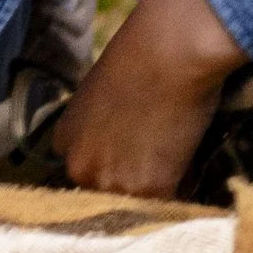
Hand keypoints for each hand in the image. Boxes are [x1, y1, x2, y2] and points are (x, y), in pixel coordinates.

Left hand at [53, 0, 243, 197]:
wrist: (169, 48)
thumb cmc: (140, 55)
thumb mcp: (100, 92)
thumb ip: (100, 128)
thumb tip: (122, 146)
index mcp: (64, 141)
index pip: (87, 174)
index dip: (115, 167)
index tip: (134, 157)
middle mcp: (80, 168)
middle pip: (111, 195)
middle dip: (137, 183)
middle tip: (160, 154)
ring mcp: (112, 183)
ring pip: (142, 204)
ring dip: (162, 188)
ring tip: (175, 149)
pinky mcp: (149, 191)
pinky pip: (171, 203)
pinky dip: (186, 185)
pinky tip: (187, 153)